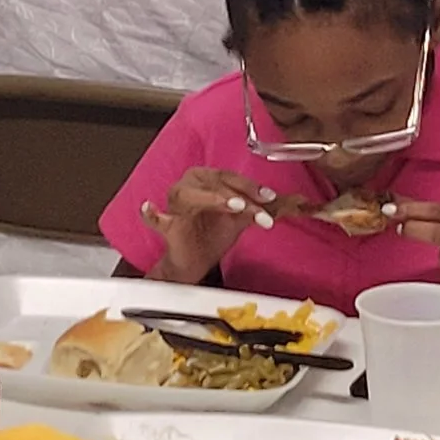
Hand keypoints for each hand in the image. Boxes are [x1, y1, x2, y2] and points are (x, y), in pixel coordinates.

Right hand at [140, 167, 279, 280]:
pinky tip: (150, 209)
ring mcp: (176, 205)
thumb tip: (289, 202)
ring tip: (232, 206)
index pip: (230, 177)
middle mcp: (190, 185)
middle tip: (256, 208)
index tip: (269, 198)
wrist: (197, 262)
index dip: (250, 186)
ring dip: (213, 198)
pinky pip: (157, 218)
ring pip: (190, 195)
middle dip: (238, 195)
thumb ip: (260, 208)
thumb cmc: (213, 234)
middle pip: (214, 182)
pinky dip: (153, 214)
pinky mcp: (167, 226)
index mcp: (207, 179)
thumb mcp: (242, 219)